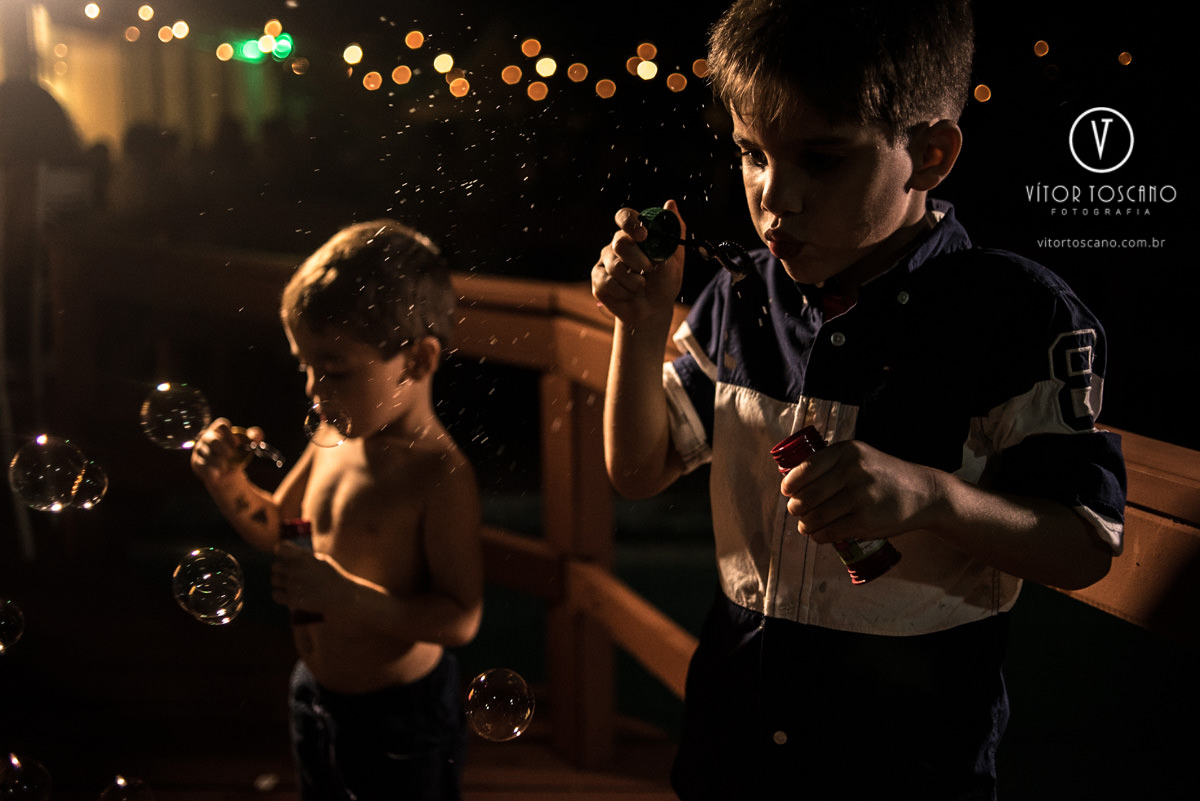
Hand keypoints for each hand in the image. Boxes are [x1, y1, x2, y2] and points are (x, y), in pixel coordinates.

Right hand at [190, 418, 262, 484]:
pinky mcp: (196, 462)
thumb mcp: (247, 445)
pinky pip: (203, 465)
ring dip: (220, 462)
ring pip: (208, 454)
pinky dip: (212, 471)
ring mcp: (200, 450)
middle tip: (230, 456)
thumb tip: (256, 434)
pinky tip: (218, 474)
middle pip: (213, 440)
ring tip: (226, 467)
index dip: (230, 434)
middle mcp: (207, 437)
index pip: (222, 424)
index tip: (236, 444)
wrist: (227, 473)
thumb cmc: (237, 455)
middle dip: (224, 450)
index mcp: (219, 430)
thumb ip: (255, 436)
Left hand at [271, 541, 349, 615]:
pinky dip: (279, 595)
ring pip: (274, 580)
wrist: (342, 596)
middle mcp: (297, 570)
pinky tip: (285, 595)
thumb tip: (280, 546)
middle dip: (280, 569)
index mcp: (304, 557)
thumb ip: (301, 553)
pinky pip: (276, 595)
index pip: (280, 549)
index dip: (280, 552)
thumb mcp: (320, 559)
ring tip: (288, 584)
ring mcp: (294, 585)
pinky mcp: (293, 600)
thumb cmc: (331, 576)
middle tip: (286, 573)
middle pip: (275, 566)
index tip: (283, 556)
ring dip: (279, 582)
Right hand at [592, 199, 686, 326]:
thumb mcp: (675, 258)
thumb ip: (674, 231)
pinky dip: (624, 292)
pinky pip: (607, 283)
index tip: (643, 236)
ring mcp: (604, 262)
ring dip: (634, 281)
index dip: (630, 223)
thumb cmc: (664, 282)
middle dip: (638, 259)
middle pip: (620, 243)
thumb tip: (670, 203)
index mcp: (634, 235)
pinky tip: (628, 294)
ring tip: (641, 286)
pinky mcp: (598, 280)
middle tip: (650, 270)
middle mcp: (616, 245)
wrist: (653, 310)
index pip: (624, 217)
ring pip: (615, 266)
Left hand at [780, 440, 944, 543]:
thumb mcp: (859, 456)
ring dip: (805, 525)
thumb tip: (791, 479)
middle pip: (806, 496)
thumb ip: (830, 462)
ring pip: (815, 517)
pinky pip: (829, 532)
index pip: (804, 469)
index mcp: (846, 452)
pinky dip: (818, 536)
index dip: (790, 484)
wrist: (922, 492)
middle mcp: (852, 472)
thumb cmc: (883, 475)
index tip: (788, 491)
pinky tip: (819, 534)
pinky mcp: (865, 522)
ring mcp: (859, 497)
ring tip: (806, 525)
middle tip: (797, 511)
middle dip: (795, 507)